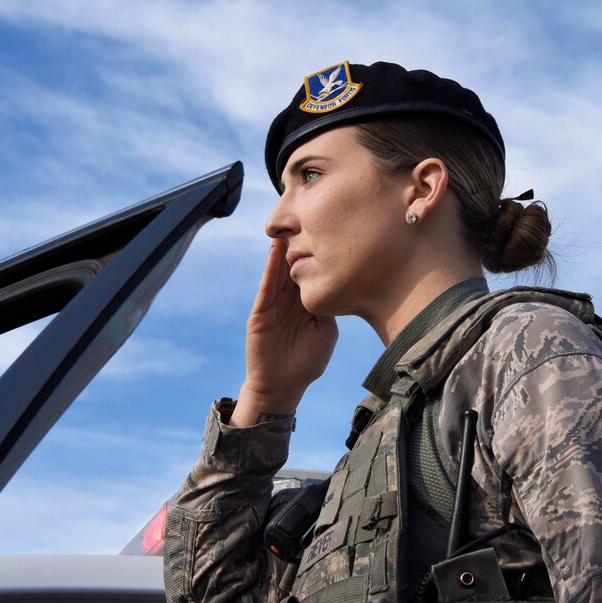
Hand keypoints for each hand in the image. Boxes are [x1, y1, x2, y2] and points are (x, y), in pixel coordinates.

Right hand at [230, 239, 337, 425]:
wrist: (283, 385)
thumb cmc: (307, 362)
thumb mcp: (326, 332)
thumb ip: (329, 309)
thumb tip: (340, 288)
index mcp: (307, 302)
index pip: (313, 273)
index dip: (320, 255)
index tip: (332, 232)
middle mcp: (290, 299)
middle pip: (295, 266)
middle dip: (301, 244)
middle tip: (309, 217)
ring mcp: (274, 304)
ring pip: (280, 271)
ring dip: (284, 249)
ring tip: (291, 225)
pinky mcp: (261, 312)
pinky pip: (267, 287)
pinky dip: (271, 268)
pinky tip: (276, 251)